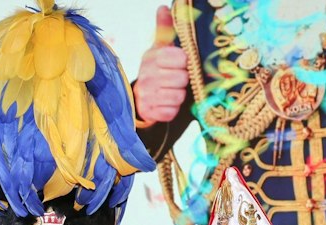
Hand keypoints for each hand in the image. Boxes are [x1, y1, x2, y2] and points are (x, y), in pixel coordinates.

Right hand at [133, 6, 188, 123]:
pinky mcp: (149, 111)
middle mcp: (146, 75)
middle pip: (181, 78)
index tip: (179, 64)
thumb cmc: (157, 69)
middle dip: (182, 81)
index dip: (184, 62)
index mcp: (152, 57)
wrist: (141, 97)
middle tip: (176, 80)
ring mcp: (146, 94)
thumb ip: (164, 29)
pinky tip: (166, 103)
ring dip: (178, 95)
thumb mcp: (161, 48)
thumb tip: (162, 7)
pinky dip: (172, 109)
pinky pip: (170, 112)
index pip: (180, 58)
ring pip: (177, 95)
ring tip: (171, 90)